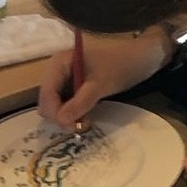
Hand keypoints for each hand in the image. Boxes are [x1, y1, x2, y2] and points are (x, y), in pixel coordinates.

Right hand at [37, 25, 172, 128]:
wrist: (140, 59)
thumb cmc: (120, 65)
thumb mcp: (100, 84)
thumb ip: (80, 102)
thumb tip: (61, 120)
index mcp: (59, 63)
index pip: (46, 92)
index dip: (54, 111)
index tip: (70, 127)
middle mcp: (58, 70)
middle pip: (47, 100)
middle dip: (59, 115)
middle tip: (78, 127)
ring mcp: (66, 79)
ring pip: (56, 104)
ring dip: (66, 116)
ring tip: (83, 123)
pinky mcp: (75, 87)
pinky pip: (67, 104)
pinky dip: (73, 113)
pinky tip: (84, 118)